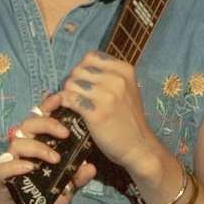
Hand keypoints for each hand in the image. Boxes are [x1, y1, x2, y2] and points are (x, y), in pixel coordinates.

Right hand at [0, 105, 95, 203]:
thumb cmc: (42, 202)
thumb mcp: (65, 191)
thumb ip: (77, 178)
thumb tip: (91, 167)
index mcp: (37, 145)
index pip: (40, 120)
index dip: (47, 106)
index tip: (59, 99)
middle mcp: (23, 149)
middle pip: (28, 124)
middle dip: (47, 124)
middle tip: (65, 134)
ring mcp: (11, 162)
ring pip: (18, 142)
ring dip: (38, 147)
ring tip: (55, 159)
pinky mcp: (1, 177)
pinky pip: (5, 165)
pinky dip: (18, 164)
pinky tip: (30, 168)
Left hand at [56, 52, 163, 176]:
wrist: (139, 146)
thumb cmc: (128, 119)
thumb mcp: (125, 90)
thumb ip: (107, 78)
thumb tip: (77, 72)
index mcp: (125, 70)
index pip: (90, 57)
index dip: (82, 70)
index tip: (84, 84)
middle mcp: (117, 79)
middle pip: (78, 69)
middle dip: (73, 82)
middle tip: (77, 97)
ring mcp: (107, 95)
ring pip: (70, 84)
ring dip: (68, 94)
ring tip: (75, 105)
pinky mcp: (96, 112)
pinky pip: (69, 99)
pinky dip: (64, 104)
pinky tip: (71, 111)